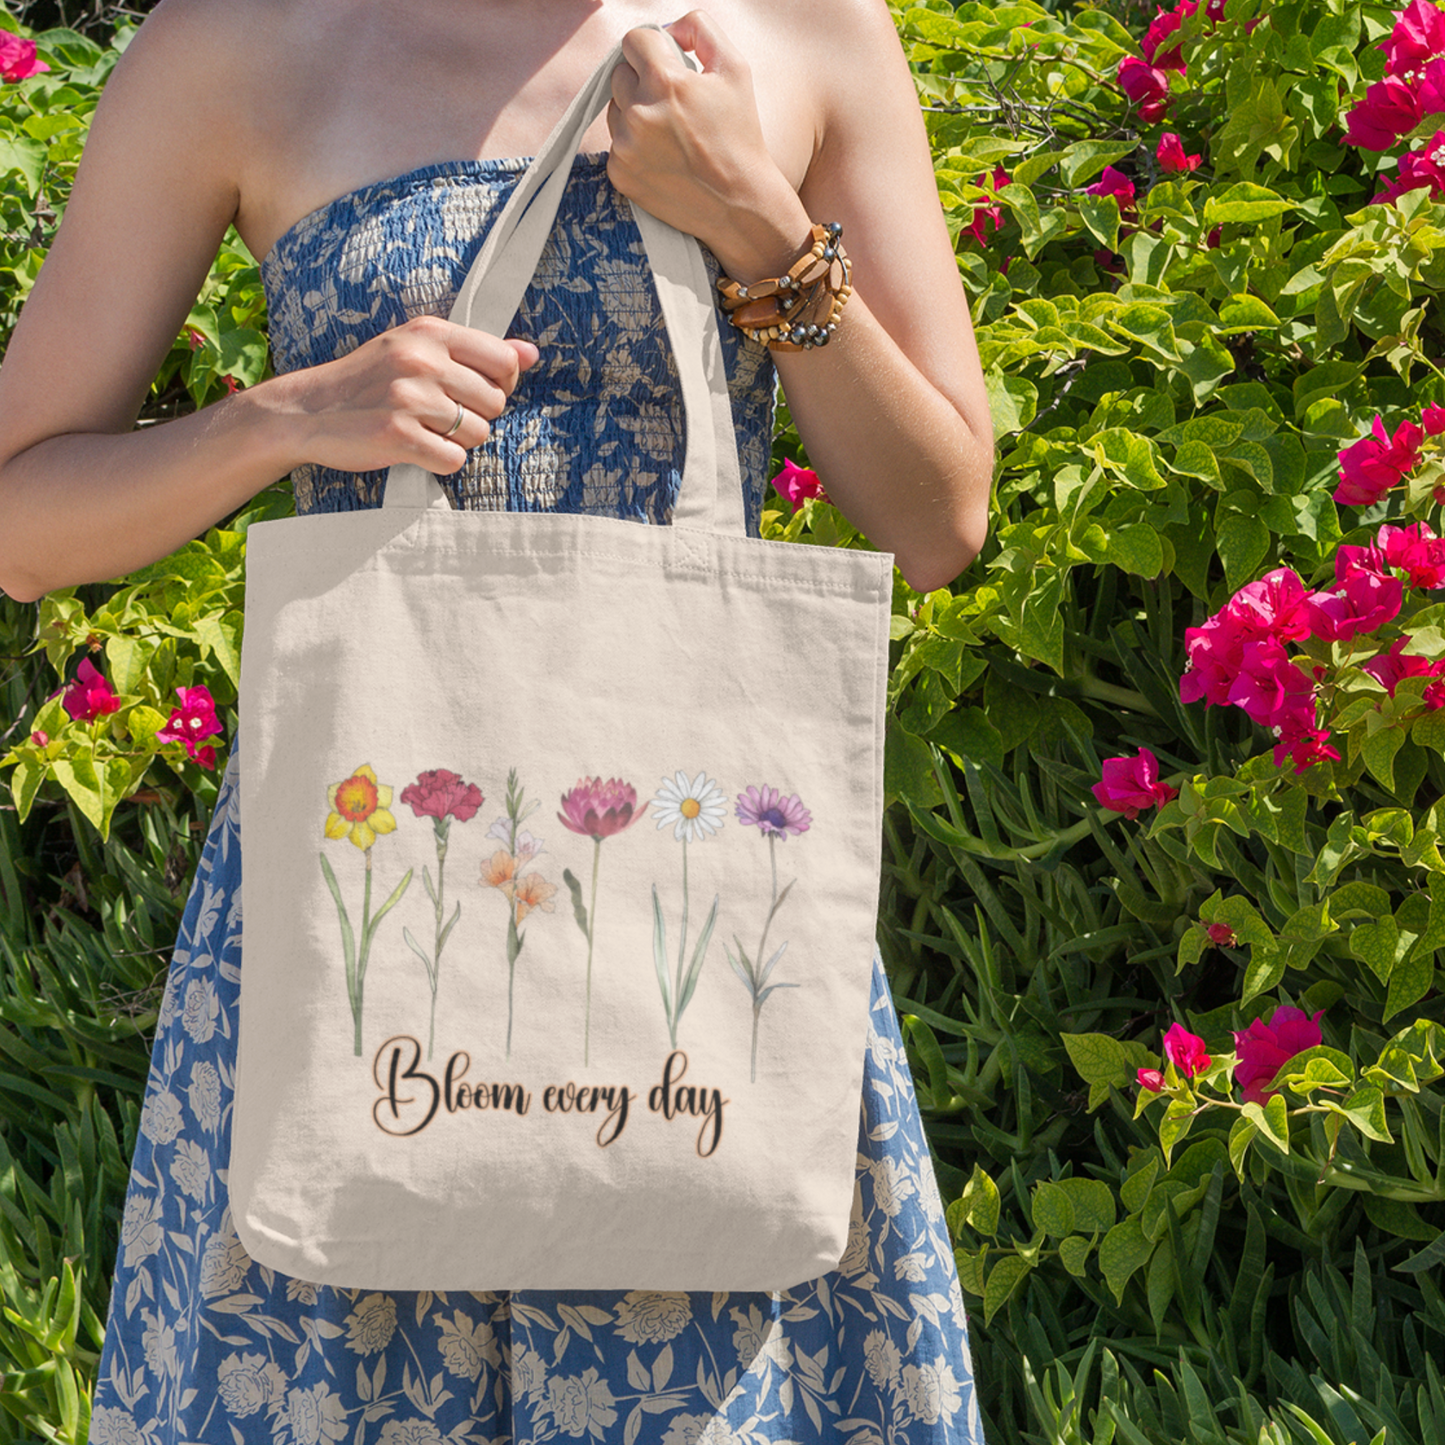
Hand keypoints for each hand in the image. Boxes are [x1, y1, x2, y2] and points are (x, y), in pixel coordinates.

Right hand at [275, 316, 539, 475]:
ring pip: (478, 434)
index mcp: (429, 333)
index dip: (501, 383)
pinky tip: (416, 450)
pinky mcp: (399, 436)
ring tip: (424, 431)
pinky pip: (454, 460)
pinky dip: (440, 462)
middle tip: (440, 417)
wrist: (307, 411)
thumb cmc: (368, 382)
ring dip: (457, 441)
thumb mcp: (416, 349)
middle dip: (476, 417)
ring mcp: (410, 399)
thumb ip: (475, 351)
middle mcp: (421, 361)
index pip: (503, 359)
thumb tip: (533, 353)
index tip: (475, 392)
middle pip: (495, 402)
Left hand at [606, 12, 808, 279]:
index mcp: (665, 81)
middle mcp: (639, 112)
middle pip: (619, 74)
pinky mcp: (619, 174)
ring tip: (669, 135)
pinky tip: (663, 159)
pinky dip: (633, 148)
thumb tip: (669, 29)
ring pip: (614, 110)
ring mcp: (625, 147)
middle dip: (642, 82)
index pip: (633, 41)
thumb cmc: (740, 136)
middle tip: (672, 106)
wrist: (739, 204)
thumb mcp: (735, 69)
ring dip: (635, 114)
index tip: (665, 66)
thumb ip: (701, 29)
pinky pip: (615, 145)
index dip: (651, 50)